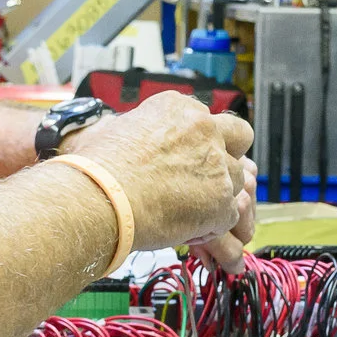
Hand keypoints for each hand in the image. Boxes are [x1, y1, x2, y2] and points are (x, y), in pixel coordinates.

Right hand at [67, 93, 253, 258]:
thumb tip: (136, 138)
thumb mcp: (118, 130)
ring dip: (217, 195)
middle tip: (208, 177)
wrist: (98, 198)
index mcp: (178, 108)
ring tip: (183, 211)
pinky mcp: (222, 200)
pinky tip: (183, 228)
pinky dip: (211, 226)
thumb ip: (145, 132)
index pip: (208, 119)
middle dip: (229, 156)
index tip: (187, 158)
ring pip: (235, 180)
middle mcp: (204, 128)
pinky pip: (228, 215)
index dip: (202, 141)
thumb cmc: (96, 169)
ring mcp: (217, 164)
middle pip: (239, 138)